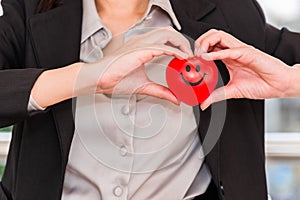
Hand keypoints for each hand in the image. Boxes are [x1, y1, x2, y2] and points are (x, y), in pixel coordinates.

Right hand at [32, 27, 192, 106]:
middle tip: (191, 55)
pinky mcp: (140, 50)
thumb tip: (175, 99)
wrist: (100, 79)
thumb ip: (161, 91)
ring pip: (168, 34)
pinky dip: (175, 51)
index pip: (166, 40)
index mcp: (143, 48)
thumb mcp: (145, 86)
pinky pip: (162, 46)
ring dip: (181, 43)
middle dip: (183, 42)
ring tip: (189, 55)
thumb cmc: (115, 79)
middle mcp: (143, 43)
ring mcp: (141, 44)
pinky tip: (182, 58)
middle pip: (169, 32)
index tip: (188, 58)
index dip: (180, 46)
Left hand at [194, 29, 294, 109]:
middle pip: (212, 36)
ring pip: (219, 36)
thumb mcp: (233, 91)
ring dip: (206, 43)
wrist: (279, 86)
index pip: (210, 46)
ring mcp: (240, 51)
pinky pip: (231, 49)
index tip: (189, 60)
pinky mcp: (249, 53)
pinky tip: (207, 58)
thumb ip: (217, 95)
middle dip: (199, 43)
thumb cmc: (261, 84)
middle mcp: (233, 51)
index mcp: (229, 57)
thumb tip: (204, 103)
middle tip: (192, 55)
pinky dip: (217, 53)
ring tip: (198, 55)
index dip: (198, 50)